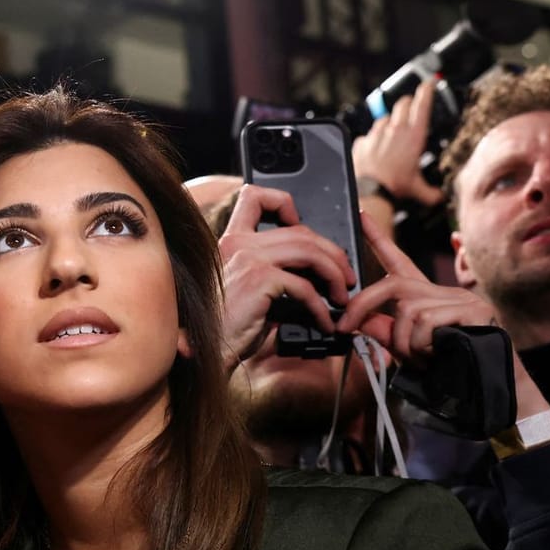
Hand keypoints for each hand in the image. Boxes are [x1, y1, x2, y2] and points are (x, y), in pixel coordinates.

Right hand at [217, 184, 356, 363]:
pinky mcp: (258, 280)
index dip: (283, 202)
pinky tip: (324, 321)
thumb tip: (314, 276)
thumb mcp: (247, 290)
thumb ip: (273, 272)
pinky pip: (304, 286)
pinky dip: (321, 306)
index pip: (254, 196)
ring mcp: (247, 259)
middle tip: (346, 277)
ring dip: (334, 274)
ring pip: (309, 252)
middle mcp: (238, 243)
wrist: (203, 352)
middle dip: (333, 253)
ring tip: (342, 296)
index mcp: (232, 240)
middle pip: (300, 230)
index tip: (299, 224)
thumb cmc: (226, 327)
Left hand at [336, 211, 500, 362]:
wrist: (486, 382)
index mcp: (423, 297)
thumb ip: (382, 331)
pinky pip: (427, 323)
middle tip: (344, 329)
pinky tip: (436, 355)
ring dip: (403, 343)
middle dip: (362, 306)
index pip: (398, 261)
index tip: (361, 215)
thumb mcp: (405, 347)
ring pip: (407, 311)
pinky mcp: (473, 310)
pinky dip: (422, 345)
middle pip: (392, 285)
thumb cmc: (445, 365)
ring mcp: (459, 298)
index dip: (378, 238)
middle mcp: (441, 291)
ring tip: (420, 359)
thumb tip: (356, 319)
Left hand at [352, 80, 443, 208]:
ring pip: (384, 118)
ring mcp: (376, 133)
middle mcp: (395, 130)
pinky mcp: (362, 140)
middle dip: (408, 102)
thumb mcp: (418, 189)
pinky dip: (372, 139)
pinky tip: (375, 148)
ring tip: (392, 132)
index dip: (426, 91)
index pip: (422, 105)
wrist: (369, 191)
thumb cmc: (394, 187)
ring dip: (389, 121)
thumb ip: (431, 192)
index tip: (429, 83)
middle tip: (411, 104)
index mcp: (413, 136)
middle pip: (402, 104)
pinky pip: (368, 134)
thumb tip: (439, 197)